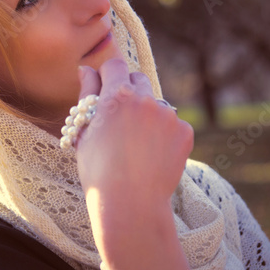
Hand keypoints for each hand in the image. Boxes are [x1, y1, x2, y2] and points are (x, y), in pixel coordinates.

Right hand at [75, 58, 193, 245]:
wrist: (130, 204)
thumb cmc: (98, 169)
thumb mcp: (84, 131)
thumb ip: (87, 94)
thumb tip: (85, 69)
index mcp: (117, 95)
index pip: (115, 65)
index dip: (108, 74)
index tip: (105, 86)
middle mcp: (145, 99)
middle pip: (138, 78)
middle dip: (128, 89)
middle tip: (120, 115)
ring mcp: (168, 115)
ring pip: (155, 101)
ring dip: (146, 111)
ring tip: (135, 140)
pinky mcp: (184, 131)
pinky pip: (172, 121)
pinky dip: (162, 131)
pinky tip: (152, 152)